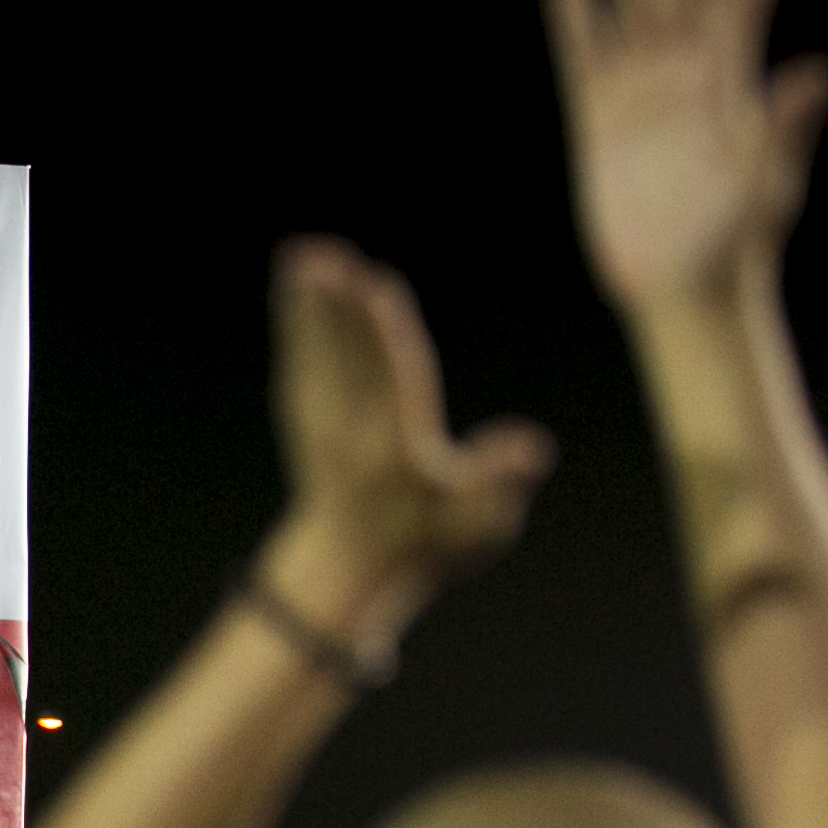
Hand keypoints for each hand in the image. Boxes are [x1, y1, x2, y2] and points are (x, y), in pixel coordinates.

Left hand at [263, 238, 555, 647]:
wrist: (353, 571)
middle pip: (348, 364)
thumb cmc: (430, 542)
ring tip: (304, 257)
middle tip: (332, 263)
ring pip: (316, 358)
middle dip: (342, 313)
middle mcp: (352, 439)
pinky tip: (295, 283)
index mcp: (397, 455)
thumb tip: (532, 450)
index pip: (393, 385)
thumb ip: (502, 484)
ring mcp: (321, 430)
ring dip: (309, 308)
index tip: (378, 294)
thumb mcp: (477, 525)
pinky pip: (300, 364)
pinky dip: (297, 324)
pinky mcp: (304, 422)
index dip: (385, 338)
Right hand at [545, 0, 827, 313]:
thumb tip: (818, 74)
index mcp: (734, 80)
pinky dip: (577, 24)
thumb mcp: (771, 178)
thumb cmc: (738, 237)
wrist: (683, 284)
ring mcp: (641, 95)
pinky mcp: (598, 122)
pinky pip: (584, 61)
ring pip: (638, 8)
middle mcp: (687, 75)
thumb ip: (787, 123)